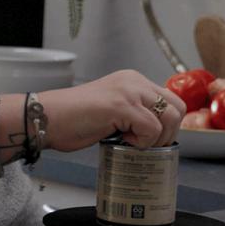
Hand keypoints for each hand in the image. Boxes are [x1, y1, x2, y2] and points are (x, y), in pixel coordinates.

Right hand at [39, 70, 184, 150]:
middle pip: (177, 108)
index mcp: (132, 80)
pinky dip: (141, 141)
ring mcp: (128, 91)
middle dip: (167, 133)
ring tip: (132, 142)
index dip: (167, 125)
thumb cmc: (72, 120)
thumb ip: (134, 113)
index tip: (151, 140)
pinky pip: (151, 128)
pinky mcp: (121, 105)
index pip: (170, 101)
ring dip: (156, 138)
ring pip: (169, 118)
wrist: (47, 119)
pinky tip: (121, 139)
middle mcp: (134, 81)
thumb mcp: (112, 111)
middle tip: (146, 145)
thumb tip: (156, 133)